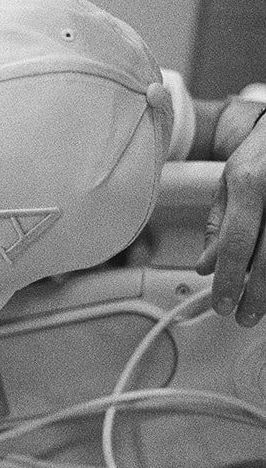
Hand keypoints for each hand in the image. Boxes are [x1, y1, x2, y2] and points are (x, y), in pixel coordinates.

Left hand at [197, 96, 265, 321]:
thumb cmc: (264, 152)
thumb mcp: (231, 179)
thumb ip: (218, 223)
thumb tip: (207, 264)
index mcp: (250, 183)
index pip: (235, 243)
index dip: (227, 280)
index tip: (222, 303)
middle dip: (255, 296)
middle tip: (244, 315)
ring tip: (262, 306)